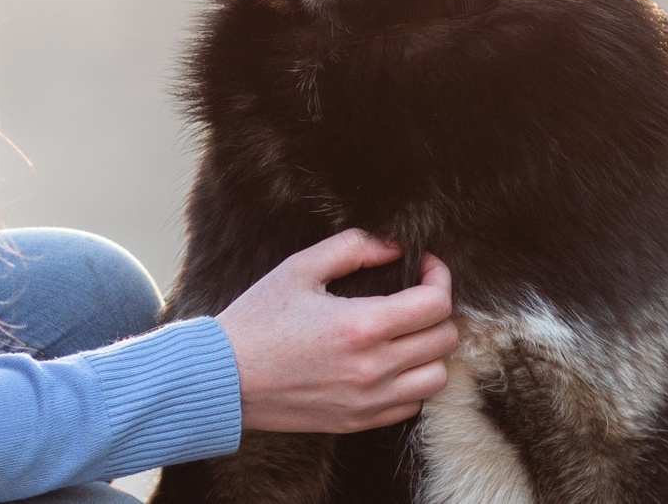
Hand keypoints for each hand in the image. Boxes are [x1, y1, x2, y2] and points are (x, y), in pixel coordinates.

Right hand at [219, 229, 462, 432]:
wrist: (224, 378)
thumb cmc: (257, 320)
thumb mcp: (298, 269)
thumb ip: (352, 247)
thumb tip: (394, 246)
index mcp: (361, 325)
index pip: (436, 304)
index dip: (439, 277)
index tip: (424, 267)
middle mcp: (373, 368)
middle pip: (444, 339)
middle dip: (437, 310)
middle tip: (415, 297)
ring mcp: (368, 400)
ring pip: (437, 377)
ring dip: (431, 351)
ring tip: (408, 334)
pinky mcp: (358, 421)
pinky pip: (412, 405)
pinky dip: (412, 383)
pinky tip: (391, 364)